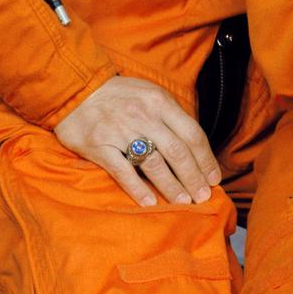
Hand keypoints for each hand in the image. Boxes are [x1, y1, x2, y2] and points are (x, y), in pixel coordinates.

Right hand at [54, 75, 220, 207]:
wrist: (78, 90)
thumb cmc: (120, 95)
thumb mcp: (151, 94)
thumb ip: (170, 115)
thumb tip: (193, 143)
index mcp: (161, 103)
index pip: (192, 134)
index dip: (206, 158)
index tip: (214, 178)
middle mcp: (146, 117)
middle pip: (177, 151)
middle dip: (193, 176)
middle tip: (203, 196)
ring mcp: (122, 132)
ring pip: (154, 163)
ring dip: (171, 186)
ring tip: (184, 202)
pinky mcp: (100, 146)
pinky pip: (122, 171)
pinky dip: (137, 189)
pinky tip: (150, 203)